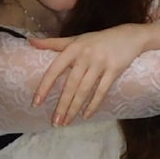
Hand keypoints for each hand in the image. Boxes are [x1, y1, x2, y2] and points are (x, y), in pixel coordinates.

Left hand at [30, 20, 159, 124]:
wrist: (129, 36)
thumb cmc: (98, 40)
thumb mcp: (76, 39)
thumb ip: (53, 43)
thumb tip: (30, 42)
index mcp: (73, 48)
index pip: (54, 70)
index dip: (44, 87)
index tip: (36, 103)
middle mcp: (85, 55)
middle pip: (70, 85)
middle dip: (62, 105)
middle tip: (55, 122)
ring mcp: (100, 62)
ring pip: (84, 90)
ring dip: (74, 108)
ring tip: (66, 123)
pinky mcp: (114, 70)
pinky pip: (101, 91)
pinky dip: (93, 105)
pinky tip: (86, 116)